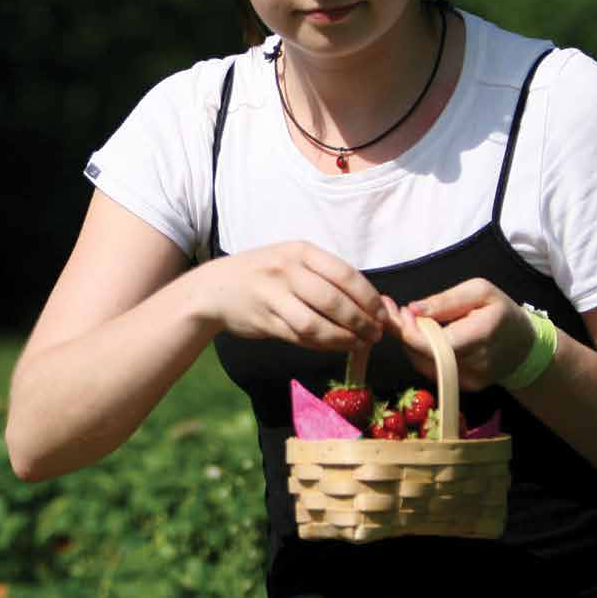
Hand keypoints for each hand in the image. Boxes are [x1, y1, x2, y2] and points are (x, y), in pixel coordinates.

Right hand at [191, 241, 384, 351]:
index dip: (369, 298)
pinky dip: (322, 345)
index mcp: (300, 251)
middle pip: (334, 302)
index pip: (345, 275)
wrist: (214, 289)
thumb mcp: (290, 260)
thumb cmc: (262, 274)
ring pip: (317, 324)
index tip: (382, 314)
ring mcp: (273, 296)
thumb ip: (324, 275)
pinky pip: (300, 337)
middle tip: (376, 334)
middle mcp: (286, 270)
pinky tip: (335, 346)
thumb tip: (369, 301)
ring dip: (343, 338)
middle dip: (361, 322)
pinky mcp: (265, 321)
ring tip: (359, 343)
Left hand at [381, 279, 536, 390]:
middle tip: (396, 313)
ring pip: (422, 363)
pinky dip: (422, 353)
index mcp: (480, 335)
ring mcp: (468, 380)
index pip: (432, 343)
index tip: (403, 310)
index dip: (410, 328)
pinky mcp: (462, 387)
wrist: (524, 346)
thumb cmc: (501, 312)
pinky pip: (431, 370)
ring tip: (410, 322)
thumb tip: (413, 309)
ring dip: (410, 343)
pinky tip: (423, 338)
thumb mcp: (480, 291)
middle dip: (404, 333)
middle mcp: (474, 364)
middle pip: (423, 354)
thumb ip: (446, 301)